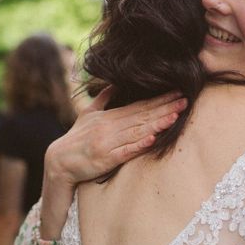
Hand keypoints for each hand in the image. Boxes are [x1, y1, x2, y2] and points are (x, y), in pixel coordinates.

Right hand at [43, 87, 184, 187]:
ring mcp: (108, 143)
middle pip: (142, 117)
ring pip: (137, 132)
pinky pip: (125, 151)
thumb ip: (103, 99)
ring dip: (157, 124)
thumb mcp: (87, 113)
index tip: (177, 93)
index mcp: (109, 117)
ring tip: (174, 117)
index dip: (159, 100)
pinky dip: (138, 145)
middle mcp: (110, 127)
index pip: (138, 106)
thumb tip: (114, 84)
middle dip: (164, 109)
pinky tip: (152, 140)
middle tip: (185, 101)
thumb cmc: (76, 138)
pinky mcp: (106, 159)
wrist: (59, 160)